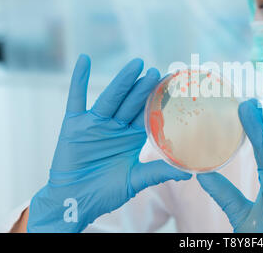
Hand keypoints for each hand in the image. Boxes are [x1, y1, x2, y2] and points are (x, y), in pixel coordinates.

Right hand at [27, 55, 191, 232]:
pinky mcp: (73, 125)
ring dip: (123, 81)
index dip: (158, 101)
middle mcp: (115, 126)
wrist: (73, 201)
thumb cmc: (105, 192)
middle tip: (157, 72)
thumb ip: (158, 172)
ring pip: (111, 98)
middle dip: (144, 88)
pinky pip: (76, 98)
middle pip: (131, 103)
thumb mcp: (136, 180)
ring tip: (136, 64)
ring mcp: (94, 123)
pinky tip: (84, 60)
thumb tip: (189, 173)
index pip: (147, 114)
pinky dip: (79, 79)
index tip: (173, 86)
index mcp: (130, 137)